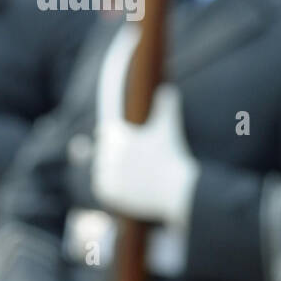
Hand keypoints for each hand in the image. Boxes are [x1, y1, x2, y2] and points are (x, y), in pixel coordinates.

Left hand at [92, 84, 198, 227]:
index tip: (123, 142)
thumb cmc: (173, 156)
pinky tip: (129, 186)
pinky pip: (101, 186)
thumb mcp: (168, 129)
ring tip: (135, 175)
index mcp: (118, 136)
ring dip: (112, 171)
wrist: (178, 189)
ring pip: (101, 169)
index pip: (105, 132)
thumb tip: (166, 89)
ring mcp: (107, 173)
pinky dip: (111, 187)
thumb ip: (165, 107)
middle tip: (135, 163)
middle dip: (115, 156)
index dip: (114, 137)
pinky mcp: (106, 191)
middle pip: (104, 152)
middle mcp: (109, 154)